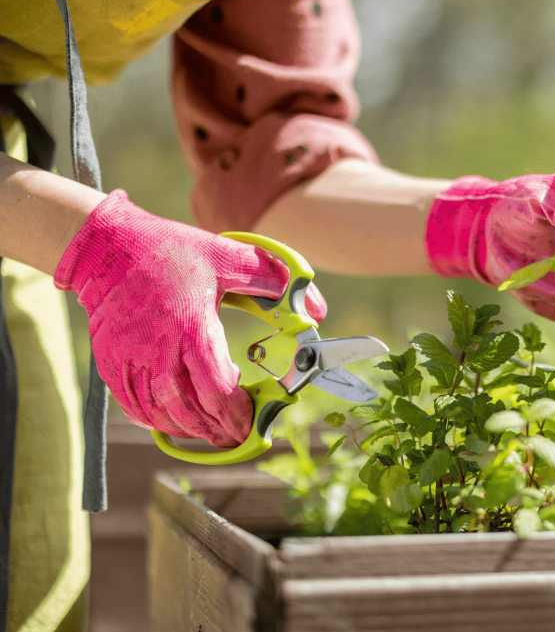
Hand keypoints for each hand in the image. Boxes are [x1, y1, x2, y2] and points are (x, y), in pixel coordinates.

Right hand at [54, 190, 326, 446]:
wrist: (108, 247)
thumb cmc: (170, 251)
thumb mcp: (228, 256)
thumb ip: (272, 280)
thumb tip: (316, 308)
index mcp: (192, 330)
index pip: (217, 390)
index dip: (236, 416)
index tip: (251, 423)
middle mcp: (158, 352)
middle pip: (189, 411)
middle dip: (216, 431)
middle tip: (236, 437)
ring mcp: (130, 360)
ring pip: (160, 414)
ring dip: (188, 429)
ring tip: (210, 431)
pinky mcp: (110, 363)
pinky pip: (132, 405)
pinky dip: (154, 419)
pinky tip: (172, 418)